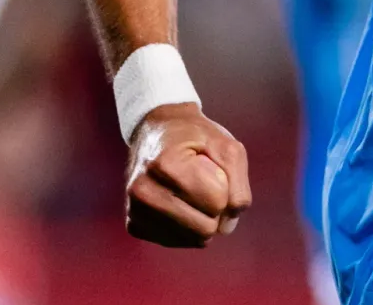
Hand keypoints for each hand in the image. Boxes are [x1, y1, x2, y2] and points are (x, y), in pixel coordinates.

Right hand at [125, 104, 249, 246]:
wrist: (159, 131)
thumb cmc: (197, 138)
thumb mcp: (228, 148)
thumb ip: (239, 187)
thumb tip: (227, 228)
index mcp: (165, 164)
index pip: (217, 201)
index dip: (225, 185)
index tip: (211, 166)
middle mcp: (143, 190)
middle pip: (205, 227)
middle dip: (216, 207)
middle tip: (205, 182)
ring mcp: (135, 210)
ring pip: (193, 239)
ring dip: (203, 218)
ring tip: (192, 191)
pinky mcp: (134, 225)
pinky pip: (178, 242)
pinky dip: (188, 226)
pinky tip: (180, 202)